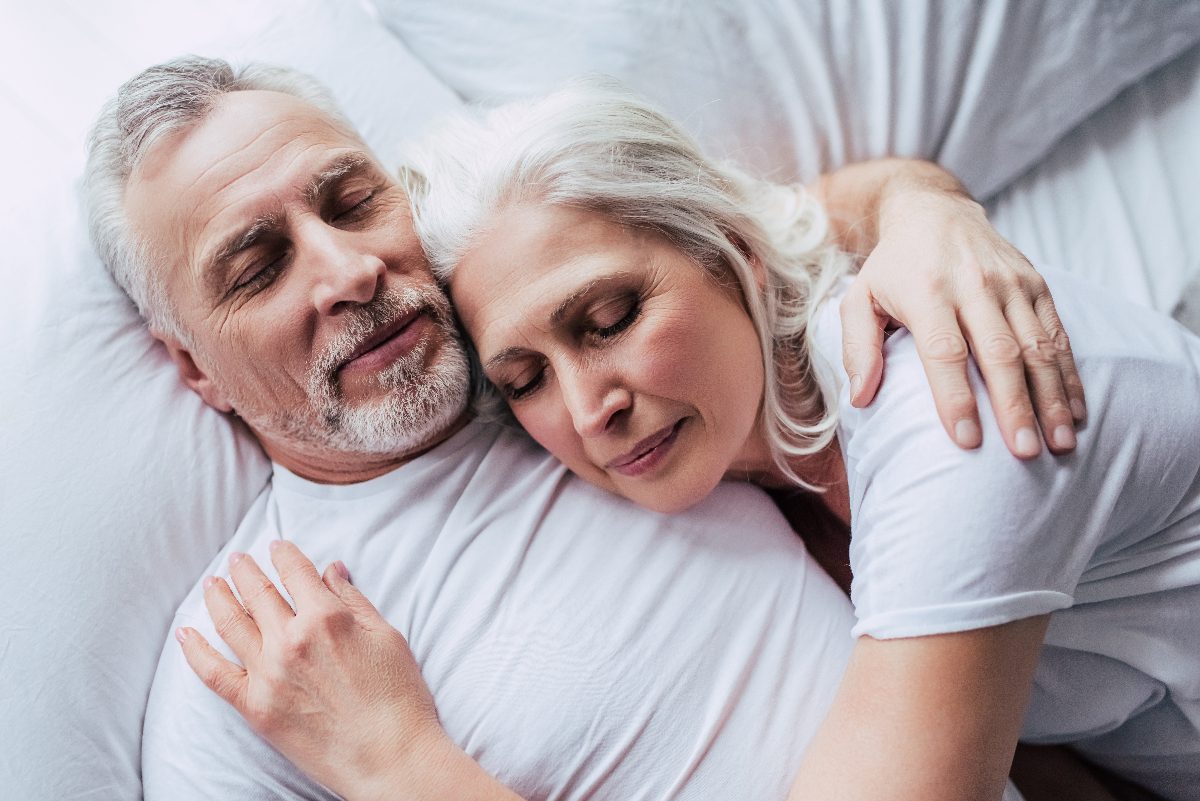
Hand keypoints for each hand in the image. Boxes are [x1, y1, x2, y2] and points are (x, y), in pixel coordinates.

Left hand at [177, 541, 446, 800]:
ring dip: (218, 597)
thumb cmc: (398, 697)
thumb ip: (354, 600)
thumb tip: (331, 570)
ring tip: (212, 583)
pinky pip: (213, 673)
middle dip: (246, 569)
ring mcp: (268, 674)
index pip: (295, 572)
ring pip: (231, 623)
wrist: (390, 757)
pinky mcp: (255, 707)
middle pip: (258, 592)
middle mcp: (291, 640)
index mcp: (327, 617)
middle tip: (238, 558)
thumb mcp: (386, 636)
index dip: (284, 554)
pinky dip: (195, 650)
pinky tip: (186, 633)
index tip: (276, 546)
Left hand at [841, 180, 1084, 458]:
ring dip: (1051, 398)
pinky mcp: (1036, 284)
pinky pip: (1057, 334)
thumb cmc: (892, 267)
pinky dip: (1069, 375)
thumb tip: (860, 398)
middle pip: (999, 353)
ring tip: (1060, 443)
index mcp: (927, 291)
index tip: (967, 441)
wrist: (934, 211)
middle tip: (1024, 452)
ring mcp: (1011, 283)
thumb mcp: (859, 298)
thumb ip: (857, 348)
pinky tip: (1076, 411)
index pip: (945, 352)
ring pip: (1037, 346)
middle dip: (1014, 406)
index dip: (956, 397)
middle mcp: (974, 285)